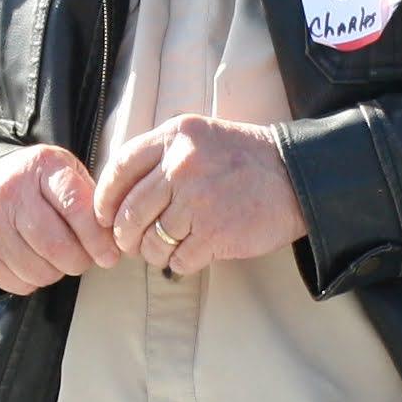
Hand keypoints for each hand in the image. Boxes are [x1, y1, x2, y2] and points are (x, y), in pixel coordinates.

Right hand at [0, 144, 124, 294]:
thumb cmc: (38, 186)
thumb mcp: (66, 175)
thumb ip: (91, 202)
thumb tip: (111, 245)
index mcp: (41, 167)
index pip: (77, 207)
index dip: (98, 238)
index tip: (109, 255)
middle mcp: (10, 192)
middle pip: (57, 246)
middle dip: (79, 261)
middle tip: (81, 258)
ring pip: (39, 271)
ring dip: (56, 272)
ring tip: (54, 256)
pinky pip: (18, 284)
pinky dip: (32, 281)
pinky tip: (30, 260)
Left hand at [96, 117, 305, 275]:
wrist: (296, 176)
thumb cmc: (244, 159)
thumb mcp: (200, 137)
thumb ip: (161, 155)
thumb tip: (117, 195)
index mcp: (175, 137)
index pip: (120, 169)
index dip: (105, 198)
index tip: (105, 215)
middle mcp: (182, 166)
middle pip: (130, 212)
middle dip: (125, 235)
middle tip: (131, 243)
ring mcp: (198, 201)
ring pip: (151, 242)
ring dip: (154, 253)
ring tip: (167, 249)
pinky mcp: (215, 234)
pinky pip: (178, 261)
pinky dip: (179, 264)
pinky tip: (191, 254)